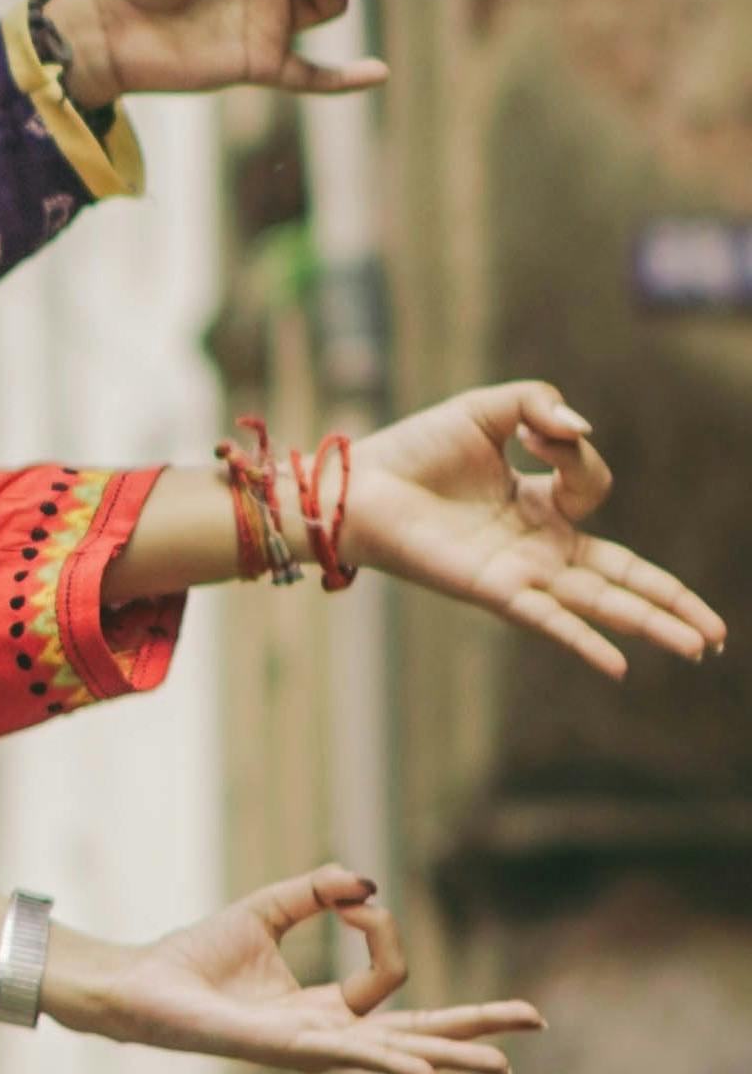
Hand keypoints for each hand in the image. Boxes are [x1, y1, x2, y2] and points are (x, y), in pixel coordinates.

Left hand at [54, 867, 534, 1073]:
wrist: (138, 983)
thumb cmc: (194, 957)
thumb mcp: (265, 911)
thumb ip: (315, 893)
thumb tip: (365, 882)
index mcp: (326, 1012)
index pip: (390, 978)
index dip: (379, 928)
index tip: (347, 899)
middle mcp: (327, 1038)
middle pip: (419, 1033)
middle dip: (476, 1027)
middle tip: (535, 1022)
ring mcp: (310, 1050)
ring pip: (396, 1052)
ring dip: (451, 1055)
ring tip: (503, 1065)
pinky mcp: (283, 1049)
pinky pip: (349, 1057)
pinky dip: (391, 1065)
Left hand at [349, 378, 725, 686]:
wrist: (358, 485)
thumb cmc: (416, 450)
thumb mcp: (486, 409)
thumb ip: (538, 405)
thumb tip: (579, 430)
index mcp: (539, 504)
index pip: (594, 489)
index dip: (576, 453)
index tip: (538, 433)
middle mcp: (537, 546)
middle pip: (623, 577)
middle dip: (672, 603)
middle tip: (717, 634)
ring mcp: (519, 572)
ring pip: (600, 603)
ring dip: (651, 625)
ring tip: (700, 648)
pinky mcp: (492, 589)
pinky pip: (548, 619)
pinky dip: (584, 641)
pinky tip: (620, 667)